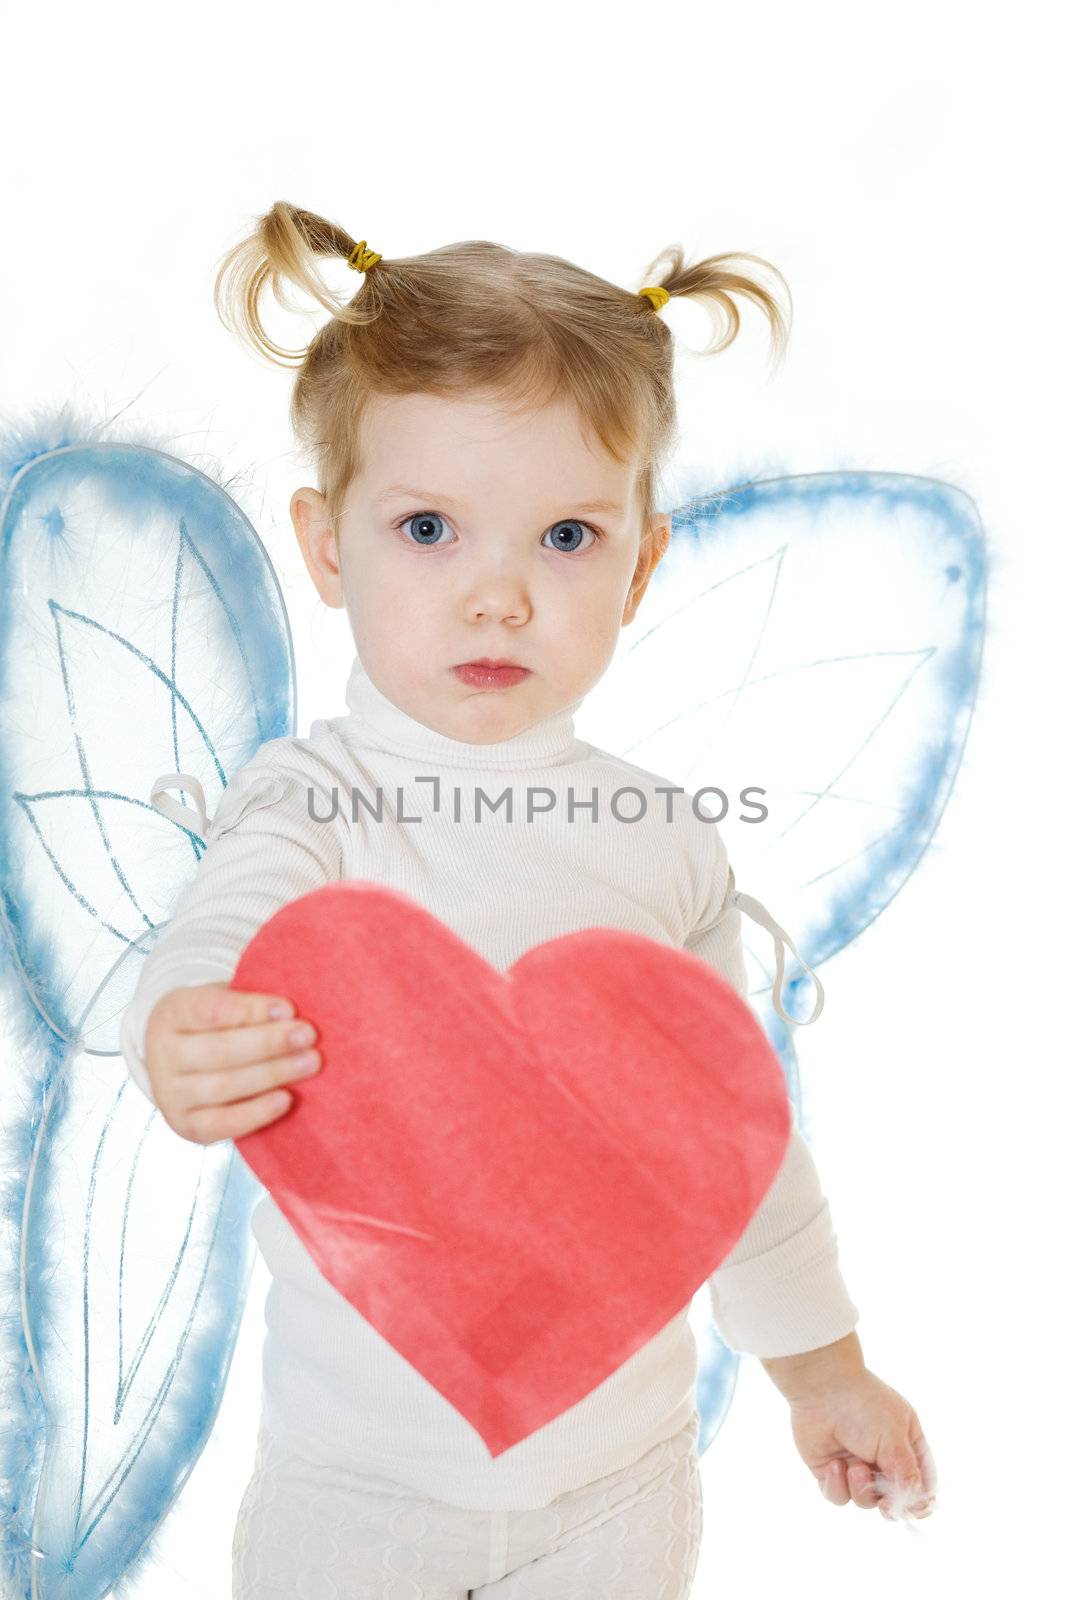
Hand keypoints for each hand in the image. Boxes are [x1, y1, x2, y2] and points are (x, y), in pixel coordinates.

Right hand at [144, 982, 322, 1144]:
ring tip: (309, 1062)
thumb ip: (252, 1004)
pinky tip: (286, 1099)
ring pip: (224, 1086)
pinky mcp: (185, 1126)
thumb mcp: (226, 1002)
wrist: (183, 1061)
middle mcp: (163, 1054)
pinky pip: (223, 1124)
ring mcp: (169, 1094)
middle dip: (269, 1043)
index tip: (289, 1009)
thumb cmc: (216, 1025)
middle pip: (219, 1051)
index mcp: (172, 1012)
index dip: (251, 1009)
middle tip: (308, 1036)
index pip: (211, 1010)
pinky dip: (257, 1112)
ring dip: (272, 1074)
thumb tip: (294, 1013)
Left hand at [787, 1367, 936, 1519]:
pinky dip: (837, 1487)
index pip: (921, 1481)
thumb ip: (907, 1472)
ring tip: (854, 1468)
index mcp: (905, 1444)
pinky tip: (834, 1465)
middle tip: (885, 1506)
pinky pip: (839, 1496)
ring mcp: (856, 1464)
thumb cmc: (863, 1406)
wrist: (821, 1388)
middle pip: (894, 1498)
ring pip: (866, 1501)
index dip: (921, 1500)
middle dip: (890, 1506)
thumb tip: (916, 1502)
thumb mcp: (894, 1438)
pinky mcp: (831, 1470)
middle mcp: (882, 1457)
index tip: (917, 1510)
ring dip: (861, 1490)